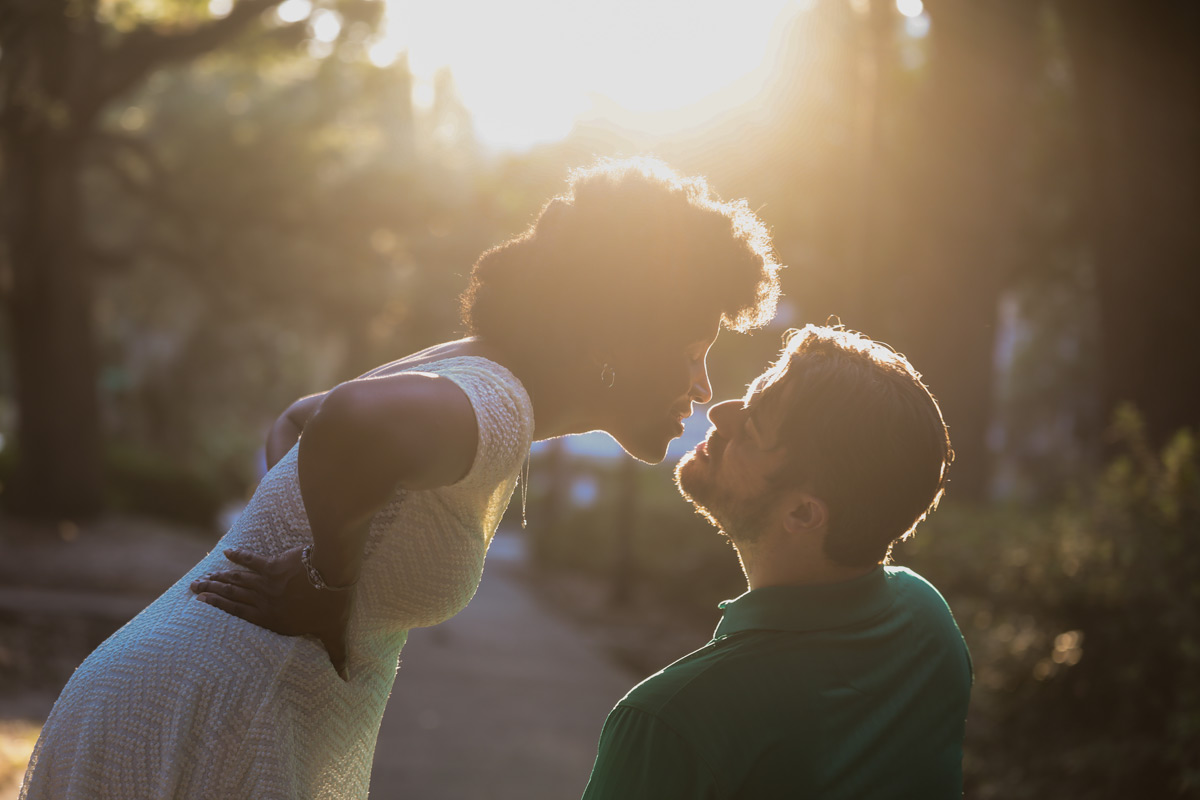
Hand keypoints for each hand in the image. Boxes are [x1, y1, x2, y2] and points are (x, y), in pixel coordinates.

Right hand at [191, 546, 354, 680]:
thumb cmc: (333, 605)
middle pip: (233, 596)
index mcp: (274, 620)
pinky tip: (228, 553)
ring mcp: (267, 582)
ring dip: (219, 577)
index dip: (220, 608)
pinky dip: (240, 556)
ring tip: (203, 576)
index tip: (201, 604)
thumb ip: (337, 655)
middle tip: (194, 588)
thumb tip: (347, 679)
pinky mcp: (274, 564)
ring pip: (238, 580)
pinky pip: (252, 560)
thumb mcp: (335, 633)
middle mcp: (265, 601)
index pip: (240, 615)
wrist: (332, 575)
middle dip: (212, 591)